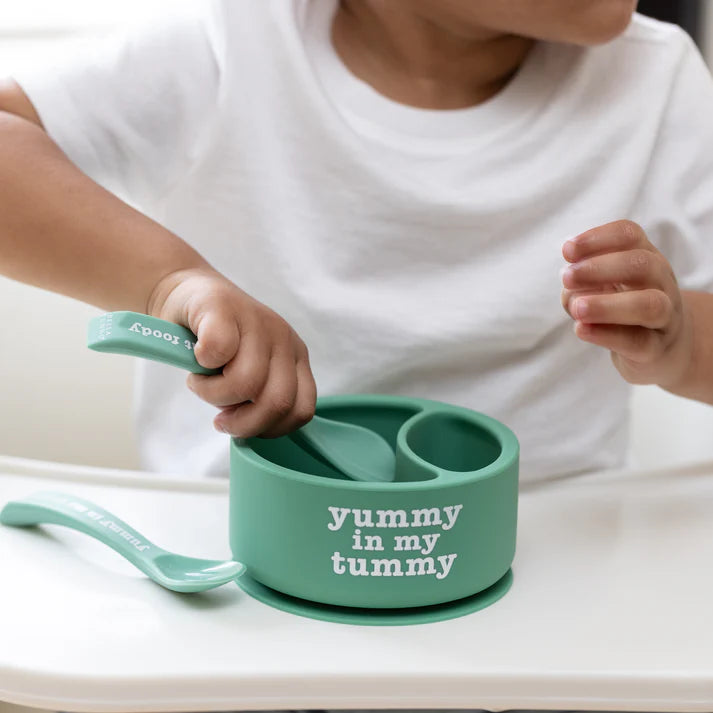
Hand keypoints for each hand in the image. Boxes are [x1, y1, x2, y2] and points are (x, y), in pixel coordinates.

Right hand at [147, 266, 315, 437]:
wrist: (184, 290)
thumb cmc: (215, 339)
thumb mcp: (248, 368)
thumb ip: (260, 397)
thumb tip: (252, 431)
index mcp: (295, 358)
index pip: (302, 409)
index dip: (270, 428)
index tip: (243, 424)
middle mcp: (283, 339)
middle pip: (278, 402)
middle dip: (243, 423)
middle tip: (220, 417)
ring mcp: (257, 321)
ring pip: (248, 383)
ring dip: (215, 395)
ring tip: (201, 384)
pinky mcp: (224, 308)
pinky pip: (219, 351)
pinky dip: (201, 365)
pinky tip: (196, 357)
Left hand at [561, 220, 693, 387]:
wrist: (661, 349)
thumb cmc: (622, 310)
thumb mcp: (602, 288)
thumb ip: (582, 281)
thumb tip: (569, 282)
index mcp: (645, 259)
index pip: (629, 235)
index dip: (597, 238)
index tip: (567, 250)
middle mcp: (660, 283)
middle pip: (642, 265)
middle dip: (599, 268)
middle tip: (566, 276)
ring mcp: (664, 318)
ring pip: (649, 305)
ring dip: (607, 305)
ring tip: (577, 309)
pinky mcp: (655, 350)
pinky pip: (637, 341)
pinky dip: (606, 335)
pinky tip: (581, 330)